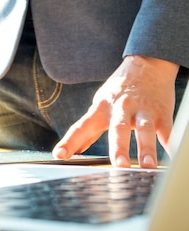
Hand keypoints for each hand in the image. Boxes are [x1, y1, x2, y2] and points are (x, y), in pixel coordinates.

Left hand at [53, 55, 177, 167]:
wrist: (146, 64)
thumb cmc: (119, 90)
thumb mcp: (99, 105)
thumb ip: (88, 130)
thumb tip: (74, 150)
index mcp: (100, 109)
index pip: (81, 127)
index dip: (69, 141)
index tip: (59, 155)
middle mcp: (120, 108)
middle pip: (117, 128)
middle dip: (118, 147)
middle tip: (118, 165)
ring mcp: (142, 110)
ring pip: (144, 129)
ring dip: (146, 148)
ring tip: (147, 166)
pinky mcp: (162, 112)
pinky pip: (167, 130)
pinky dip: (170, 144)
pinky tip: (171, 157)